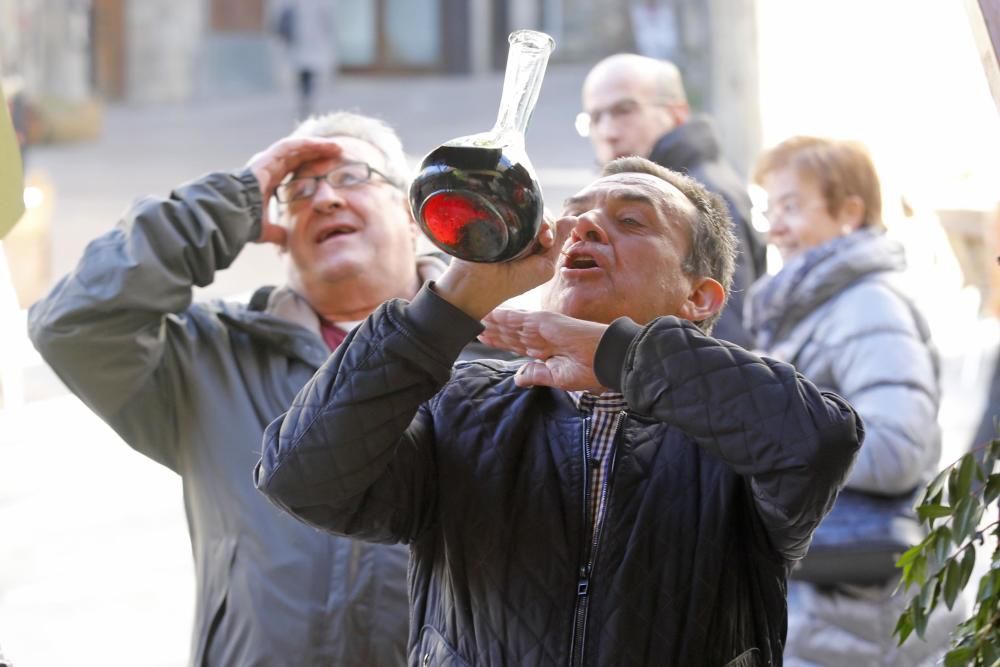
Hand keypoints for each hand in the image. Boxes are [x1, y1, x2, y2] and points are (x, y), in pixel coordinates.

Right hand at [244, 136, 343, 245]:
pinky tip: (324, 145)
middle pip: (299, 156)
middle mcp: (269, 167)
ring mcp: (268, 160)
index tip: (329, 171)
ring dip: (317, 146)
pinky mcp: (269, 157)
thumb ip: (277, 233)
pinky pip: (292, 146)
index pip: (294, 170)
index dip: (312, 168)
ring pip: (297, 148)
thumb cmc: (246, 222)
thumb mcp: (266, 229)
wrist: (234, 214)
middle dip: (318, 154)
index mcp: (269, 180)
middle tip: (338, 156)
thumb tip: (285, 242)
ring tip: (336, 148)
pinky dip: (309, 144)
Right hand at [434, 215, 566, 319]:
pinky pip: (508, 203)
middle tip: (542, 239)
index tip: (548, 240)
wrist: (478, 284)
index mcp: (533, 239)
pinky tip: (515, 224)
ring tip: (528, 236)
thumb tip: (573, 220)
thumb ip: (557, 243)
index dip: (553, 227)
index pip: (550, 221)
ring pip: (528, 207)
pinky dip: (516, 211)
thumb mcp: (544, 266)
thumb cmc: (512, 281)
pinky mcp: (491, 213)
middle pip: (540, 212)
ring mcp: (505, 219)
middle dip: (546, 224)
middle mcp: (520, 227)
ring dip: (534, 219)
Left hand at [480, 308, 608, 392]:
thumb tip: (518, 377)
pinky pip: (520, 318)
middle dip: (491, 330)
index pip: (516, 345)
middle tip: (469, 323)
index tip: (482, 338)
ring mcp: (543, 328)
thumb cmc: (591, 370)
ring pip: (511, 324)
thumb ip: (536, 375)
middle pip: (509, 333)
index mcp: (545, 351)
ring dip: (492, 321)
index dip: (498, 341)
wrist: (607, 360)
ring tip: (473, 316)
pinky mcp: (545, 321)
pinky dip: (504, 316)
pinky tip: (490, 314)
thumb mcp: (558, 378)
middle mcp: (541, 337)